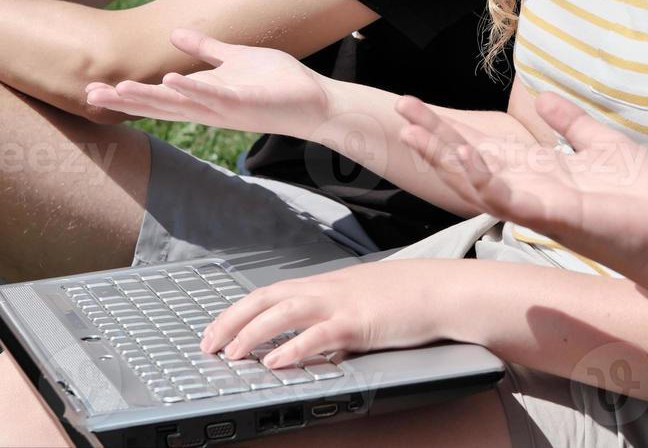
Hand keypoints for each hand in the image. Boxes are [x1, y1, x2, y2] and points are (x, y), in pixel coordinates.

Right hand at [83, 28, 329, 135]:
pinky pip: (214, 97)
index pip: (157, 96)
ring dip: (151, 97)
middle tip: (89, 96)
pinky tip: (171, 81)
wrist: (314, 99)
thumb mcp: (234, 59)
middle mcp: (207, 106)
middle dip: (125, 101)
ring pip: (180, 104)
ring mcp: (225, 108)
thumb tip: (174, 35)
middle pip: (159, 105)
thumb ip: (205, 49)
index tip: (92, 90)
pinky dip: (193, 90)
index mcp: (202, 95)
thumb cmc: (276, 83)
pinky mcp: (244, 104)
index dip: (126, 94)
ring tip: (120, 89)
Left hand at [198, 260, 473, 367]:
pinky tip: (275, 362)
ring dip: (253, 334)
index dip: (237, 312)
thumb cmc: (404, 298)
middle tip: (207, 346)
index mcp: (323, 285)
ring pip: (285, 313)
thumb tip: (308, 342)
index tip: (214, 332)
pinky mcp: (359, 323)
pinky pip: (319, 335)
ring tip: (232, 355)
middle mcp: (325, 289)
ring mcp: (341, 303)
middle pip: (265, 299)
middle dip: (231, 322)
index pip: (268, 294)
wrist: (440, 290)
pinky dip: (293, 348)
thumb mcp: (359, 302)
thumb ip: (330, 317)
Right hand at [398, 91, 647, 282]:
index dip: (451, 129)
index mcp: (541, 173)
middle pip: (469, 162)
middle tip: (400, 108)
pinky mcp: (552, 217)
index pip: (484, 148)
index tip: (419, 106)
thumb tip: (542, 99)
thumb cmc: (646, 199)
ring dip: (445, 156)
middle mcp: (531, 191)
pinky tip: (464, 156)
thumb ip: (572, 125)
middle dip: (434, 136)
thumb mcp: (605, 145)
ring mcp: (537, 206)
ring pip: (477, 181)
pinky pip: (510, 199)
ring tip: (415, 130)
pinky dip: (484, 179)